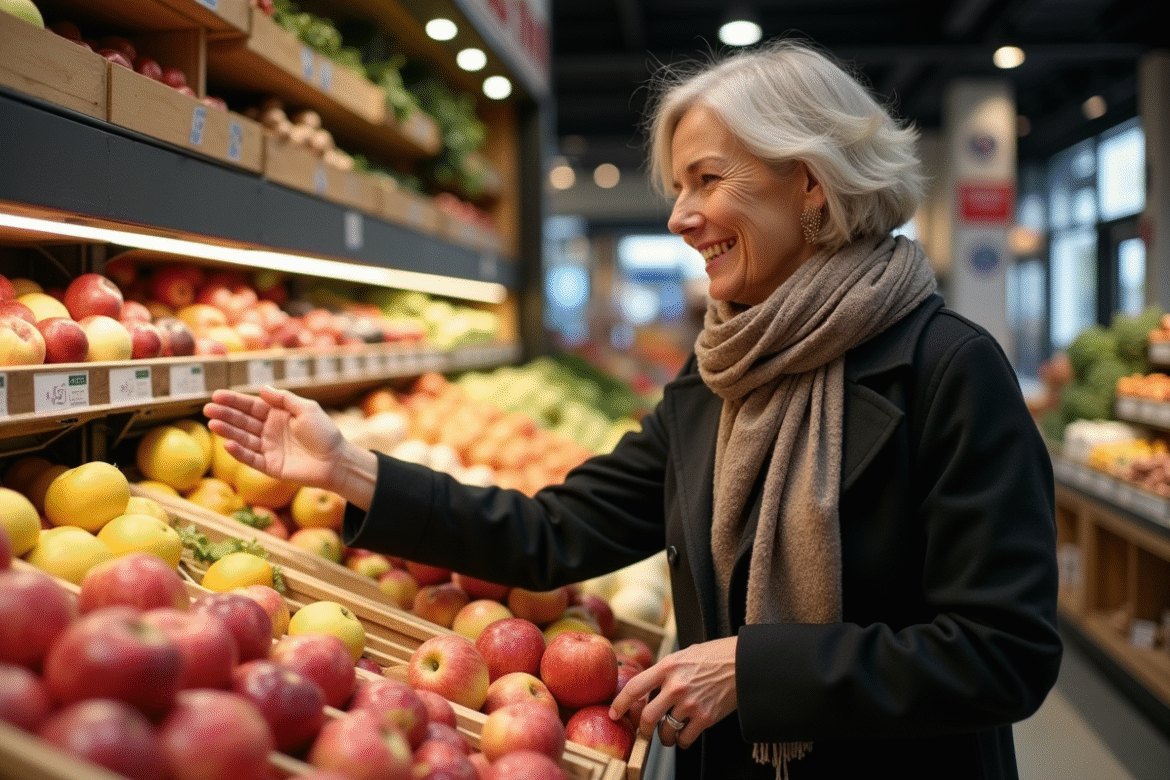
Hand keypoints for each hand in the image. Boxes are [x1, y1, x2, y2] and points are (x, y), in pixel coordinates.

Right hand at [203, 386, 348, 492]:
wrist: (336, 461)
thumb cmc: (324, 433)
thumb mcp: (306, 409)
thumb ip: (284, 399)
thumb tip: (261, 388)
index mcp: (278, 415)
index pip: (251, 406)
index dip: (234, 401)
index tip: (216, 395)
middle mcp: (270, 431)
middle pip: (243, 421)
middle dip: (225, 414)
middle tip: (207, 409)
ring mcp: (268, 449)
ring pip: (244, 438)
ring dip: (228, 432)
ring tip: (213, 424)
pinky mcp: (270, 466)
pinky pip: (251, 458)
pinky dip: (239, 452)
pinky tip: (228, 444)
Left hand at [609, 636, 737, 749]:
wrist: (745, 663)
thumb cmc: (715, 655)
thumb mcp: (685, 654)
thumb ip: (666, 670)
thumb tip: (649, 685)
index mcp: (668, 666)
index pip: (635, 687)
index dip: (621, 703)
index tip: (614, 712)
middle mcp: (676, 686)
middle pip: (647, 717)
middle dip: (643, 729)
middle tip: (645, 731)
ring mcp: (691, 703)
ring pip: (666, 731)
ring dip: (664, 738)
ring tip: (668, 735)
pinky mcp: (706, 717)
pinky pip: (685, 739)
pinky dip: (682, 742)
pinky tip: (685, 736)